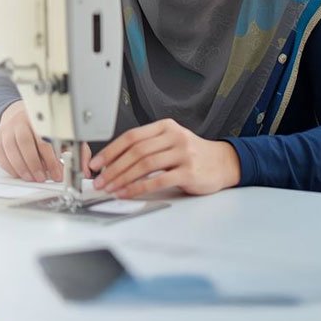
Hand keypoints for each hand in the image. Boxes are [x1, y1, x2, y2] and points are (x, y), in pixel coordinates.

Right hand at [0, 101, 91, 183]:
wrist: (20, 115)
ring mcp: (7, 129)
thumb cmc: (45, 129)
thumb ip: (77, 151)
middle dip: (34, 164)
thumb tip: (86, 170)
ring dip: (21, 167)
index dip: (51, 160)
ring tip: (31, 178)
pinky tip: (18, 173)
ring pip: (10, 148)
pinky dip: (8, 165)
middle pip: (24, 143)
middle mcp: (21, 121)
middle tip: (42, 178)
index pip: (44, 140)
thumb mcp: (64, 135)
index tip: (57, 174)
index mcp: (40, 120)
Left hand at [89, 118, 240, 197]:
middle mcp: (173, 137)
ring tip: (111, 188)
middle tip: (100, 180)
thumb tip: (113, 162)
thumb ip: (147, 146)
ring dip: (123, 178)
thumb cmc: (192, 154)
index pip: (130, 136)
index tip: (96, 164)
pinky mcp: (189, 172)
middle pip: (135, 151)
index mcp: (165, 127)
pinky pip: (158, 180)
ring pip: (144, 165)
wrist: (224, 163)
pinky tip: (128, 193)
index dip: (110, 151)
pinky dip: (139, 188)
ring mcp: (182, 154)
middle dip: (113, 168)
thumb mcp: (170, 141)